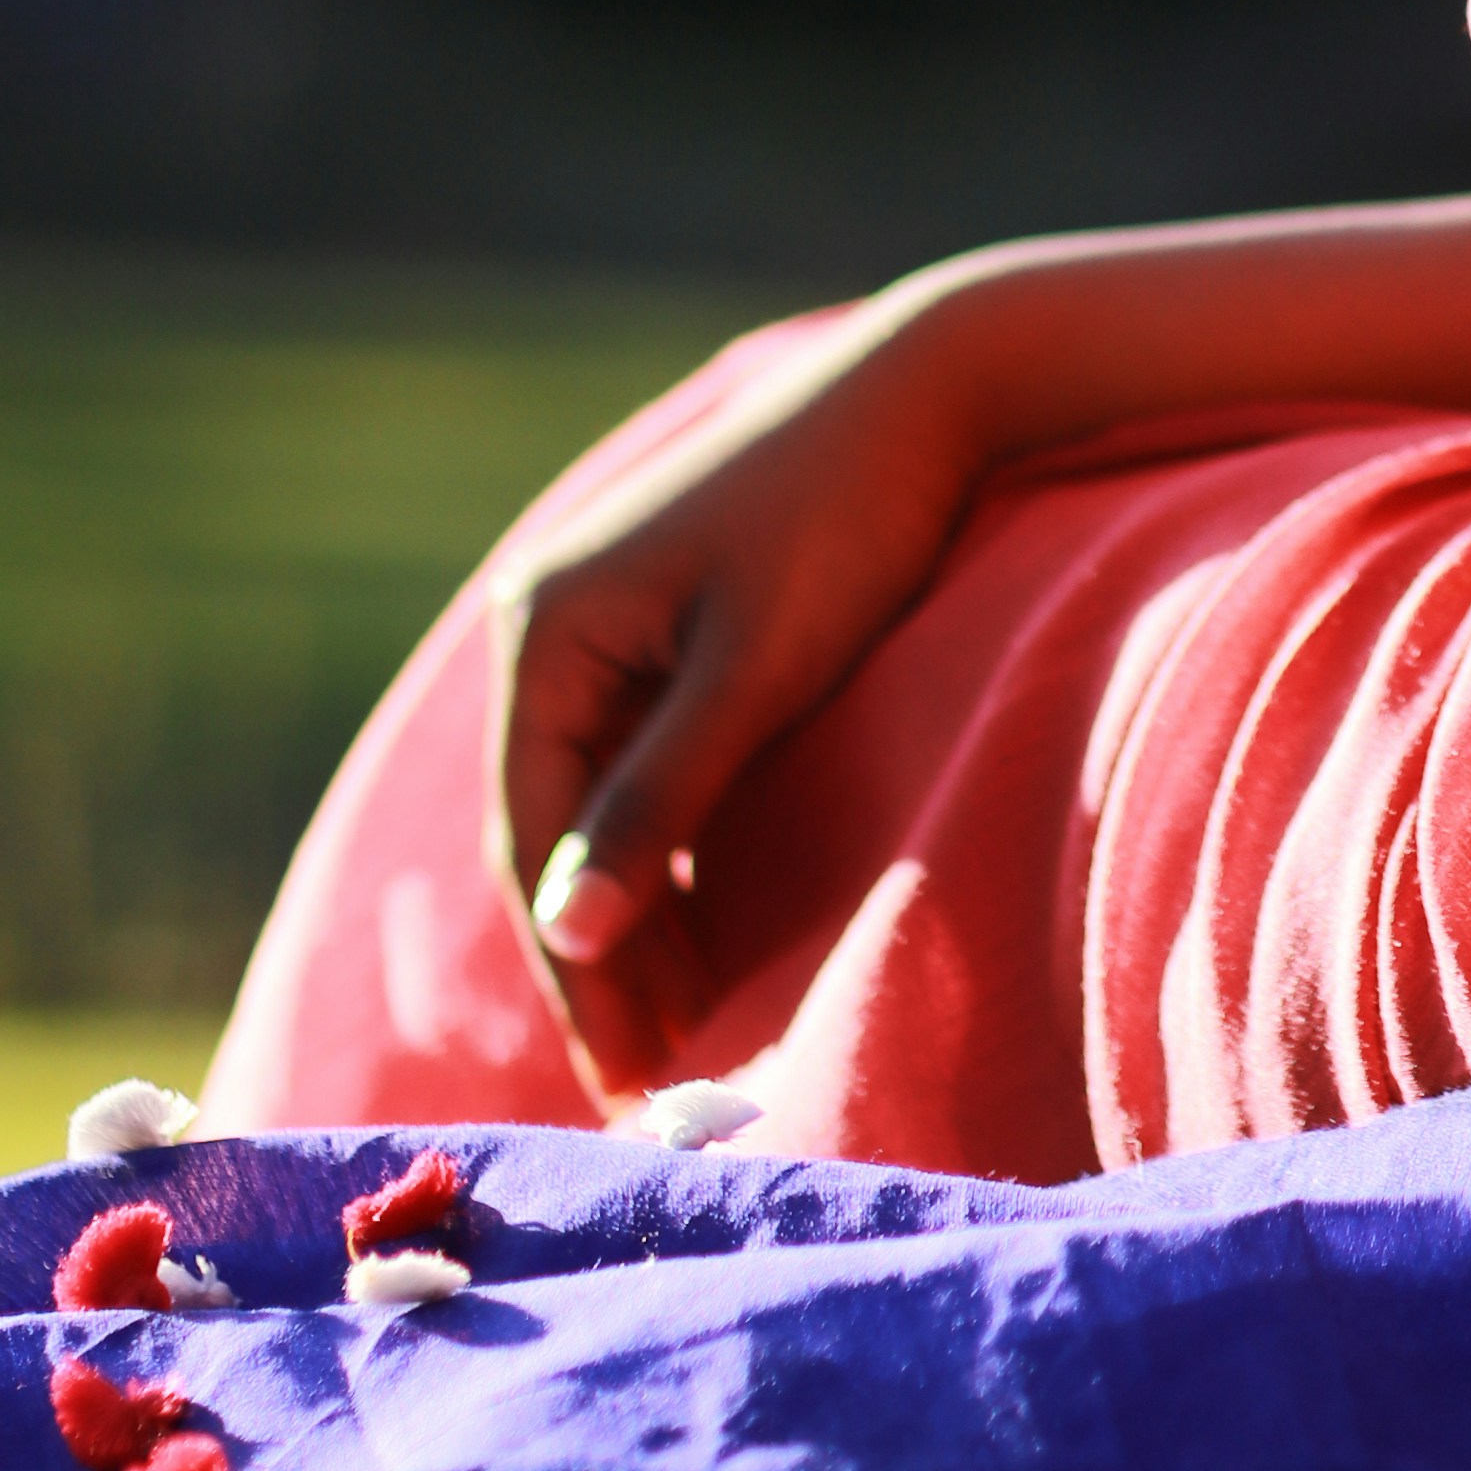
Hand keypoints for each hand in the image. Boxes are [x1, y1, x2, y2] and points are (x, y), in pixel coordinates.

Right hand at [484, 293, 982, 1093]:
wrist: (934, 390)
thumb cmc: (845, 524)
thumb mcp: (752, 673)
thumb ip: (661, 802)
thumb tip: (568, 935)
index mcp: (547, 631)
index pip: (537, 834)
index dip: (578, 963)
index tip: (625, 1070)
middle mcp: (554, 624)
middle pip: (559, 827)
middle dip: (602, 954)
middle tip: (648, 1081)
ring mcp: (609, 623)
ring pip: (605, 803)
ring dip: (638, 911)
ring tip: (680, 1029)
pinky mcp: (671, 626)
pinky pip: (648, 764)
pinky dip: (673, 848)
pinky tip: (706, 927)